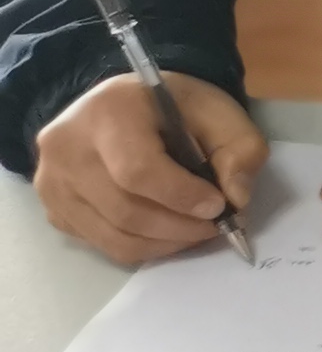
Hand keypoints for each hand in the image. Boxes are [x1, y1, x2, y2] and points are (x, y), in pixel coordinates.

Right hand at [33, 73, 264, 265]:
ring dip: (165, 243)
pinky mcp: (53, 208)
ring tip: (196, 231)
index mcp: (107, 111)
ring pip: (113, 235)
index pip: (138, 170)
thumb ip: (240, 147)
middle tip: (215, 226)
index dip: (181, 196)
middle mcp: (66, 148)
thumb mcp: (218, 109)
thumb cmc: (173, 106)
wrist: (122, 106)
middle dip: (180, 227)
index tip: (218, 206)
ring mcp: (52, 182)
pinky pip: (100, 243)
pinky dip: (141, 246)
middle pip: (125, 209)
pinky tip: (167, 231)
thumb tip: (237, 198)